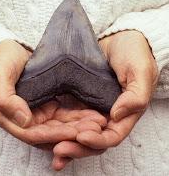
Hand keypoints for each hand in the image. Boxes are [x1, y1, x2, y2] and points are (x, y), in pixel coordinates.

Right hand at [0, 40, 106, 144]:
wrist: (16, 48)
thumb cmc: (3, 58)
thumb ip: (4, 98)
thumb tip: (24, 121)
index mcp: (8, 116)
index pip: (31, 134)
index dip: (52, 136)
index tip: (74, 133)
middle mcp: (24, 119)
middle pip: (49, 133)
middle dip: (71, 133)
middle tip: (94, 129)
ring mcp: (38, 113)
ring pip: (59, 126)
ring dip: (78, 127)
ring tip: (99, 123)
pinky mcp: (49, 106)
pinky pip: (65, 115)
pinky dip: (78, 117)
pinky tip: (93, 115)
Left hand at [51, 30, 158, 169]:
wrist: (117, 38)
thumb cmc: (132, 52)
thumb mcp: (140, 70)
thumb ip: (135, 95)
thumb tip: (116, 116)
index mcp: (124, 113)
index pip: (111, 136)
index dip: (97, 140)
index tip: (81, 136)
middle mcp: (107, 115)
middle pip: (92, 139)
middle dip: (77, 147)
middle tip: (59, 150)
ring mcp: (92, 108)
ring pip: (79, 131)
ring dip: (65, 141)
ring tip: (49, 147)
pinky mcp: (80, 99)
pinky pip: (69, 117)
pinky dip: (60, 127)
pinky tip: (46, 132)